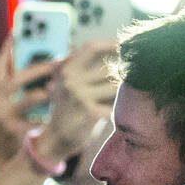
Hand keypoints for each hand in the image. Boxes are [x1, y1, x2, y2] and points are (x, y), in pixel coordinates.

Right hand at [0, 35, 63, 156]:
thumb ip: (20, 84)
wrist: (1, 158)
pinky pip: (37, 120)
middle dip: (38, 67)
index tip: (24, 32)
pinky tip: (62, 111)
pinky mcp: (14, 131)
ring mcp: (3, 116)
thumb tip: (47, 61)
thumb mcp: (9, 101)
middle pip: (17, 78)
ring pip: (28, 99)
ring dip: (47, 91)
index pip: (1, 63)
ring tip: (62, 86)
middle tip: (58, 61)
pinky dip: (51, 114)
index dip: (11, 47)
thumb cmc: (11, 123)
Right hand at [35, 40, 117, 163]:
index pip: (91, 48)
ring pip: (115, 86)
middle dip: (121, 75)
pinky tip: (118, 114)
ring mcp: (81, 97)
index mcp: (67, 71)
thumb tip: (102, 45)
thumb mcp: (63, 84)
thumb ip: (76, 66)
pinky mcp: (91, 114)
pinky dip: (119, 109)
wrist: (55, 140)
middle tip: (130, 80)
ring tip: (121, 99)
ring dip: (122, 92)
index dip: (109, 43)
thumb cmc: (65, 110)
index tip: (124, 44)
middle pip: (108, 69)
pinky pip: (115, 105)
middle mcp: (72, 81)